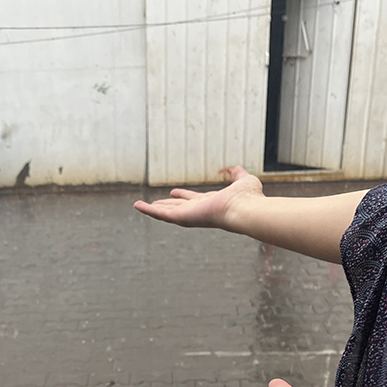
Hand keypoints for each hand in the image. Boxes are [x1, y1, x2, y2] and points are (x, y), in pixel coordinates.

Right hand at [133, 165, 263, 230]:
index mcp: (212, 203)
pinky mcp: (183, 218)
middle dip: (167, 205)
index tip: (175, 193)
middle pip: (178, 208)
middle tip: (155, 203)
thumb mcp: (243, 180)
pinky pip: (162, 215)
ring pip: (167, 213)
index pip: (194, 200)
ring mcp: (190, 216)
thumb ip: (238, 174)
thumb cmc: (249, 198)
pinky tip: (138, 206)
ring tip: (139, 206)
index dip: (184, 196)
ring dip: (153, 209)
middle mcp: (199, 211)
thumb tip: (235, 168)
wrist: (245, 208)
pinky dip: (149, 211)